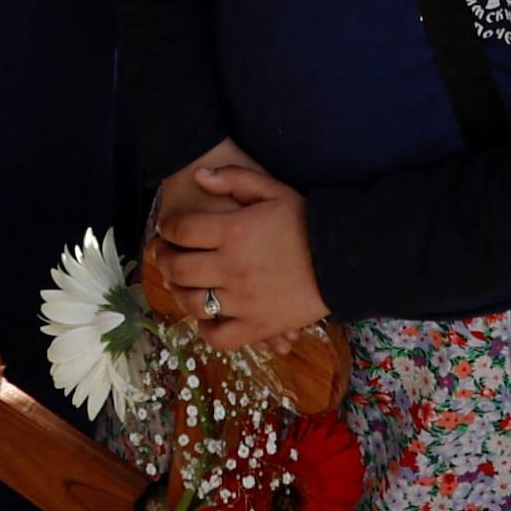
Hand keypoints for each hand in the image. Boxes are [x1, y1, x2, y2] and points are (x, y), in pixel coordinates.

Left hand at [153, 147, 327, 349]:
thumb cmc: (308, 220)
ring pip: (192, 302)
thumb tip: (198, 175)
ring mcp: (243, 301)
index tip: (167, 228)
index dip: (167, 227)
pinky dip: (206, 328)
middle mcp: (232, 267)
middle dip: (164, 258)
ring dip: (179, 291)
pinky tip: (206, 316)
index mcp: (234, 231)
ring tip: (180, 282)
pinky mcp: (258, 326)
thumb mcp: (274, 189)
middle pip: (178, 267)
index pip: (181, 229)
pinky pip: (219, 335)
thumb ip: (234, 178)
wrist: (347, 258)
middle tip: (164, 254)